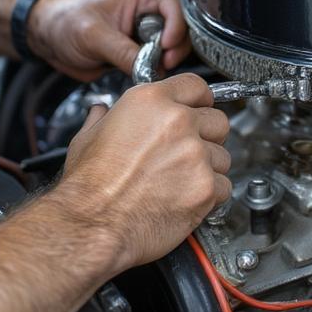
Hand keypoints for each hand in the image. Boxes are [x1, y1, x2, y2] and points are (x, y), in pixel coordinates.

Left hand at [26, 0, 190, 81]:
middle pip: (179, 30)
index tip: (167, 46)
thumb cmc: (65, 21)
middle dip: (174, 49)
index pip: (174, 7)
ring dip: (165, 62)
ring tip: (152, 71)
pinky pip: (156, 64)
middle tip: (163, 64)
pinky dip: (155, 72)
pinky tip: (145, 75)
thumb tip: (147, 67)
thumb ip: (122, 51)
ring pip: (171, 50)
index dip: (176, 27)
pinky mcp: (137, 53)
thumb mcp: (94, 34)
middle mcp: (147, 13)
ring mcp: (143, 34)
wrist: (48, 37)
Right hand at [53, 73, 231, 271]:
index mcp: (150, 101)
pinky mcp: (206, 187)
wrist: (93, 224)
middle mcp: (177, 122)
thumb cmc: (89, 186)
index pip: (196, 86)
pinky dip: (211, 195)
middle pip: (217, 120)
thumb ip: (103, 119)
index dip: (198, 100)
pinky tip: (187, 198)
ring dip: (208, 168)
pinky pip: (224, 186)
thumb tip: (102, 113)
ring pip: (223, 156)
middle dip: (207, 136)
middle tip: (189, 151)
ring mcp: (195, 154)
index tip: (198, 110)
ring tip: (181, 180)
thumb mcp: (87, 137)